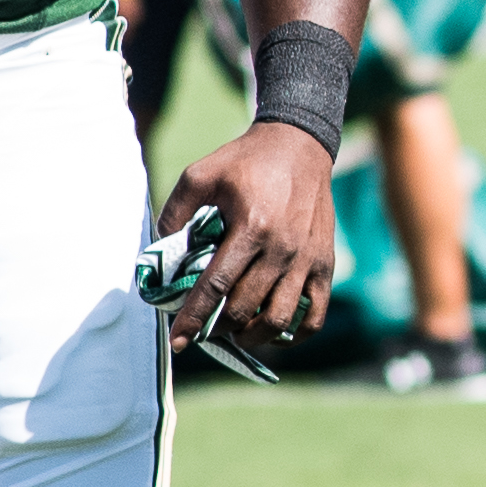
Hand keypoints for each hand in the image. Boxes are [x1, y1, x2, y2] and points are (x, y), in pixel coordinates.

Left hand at [156, 123, 342, 362]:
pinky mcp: (325, 263)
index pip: (216, 286)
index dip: (194, 318)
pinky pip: (314, 315)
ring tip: (237, 332)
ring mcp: (307, 259)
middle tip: (205, 327)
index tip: (178, 341)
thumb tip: (159, 253)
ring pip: (280, 320)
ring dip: (253, 336)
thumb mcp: (200, 174)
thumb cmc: (245, 161)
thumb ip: (174, 211)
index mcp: (251, 227)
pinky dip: (294, 335)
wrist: (298, 145)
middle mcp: (282, 248)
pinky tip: (274, 334)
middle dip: (219, 327)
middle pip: (245, 308)